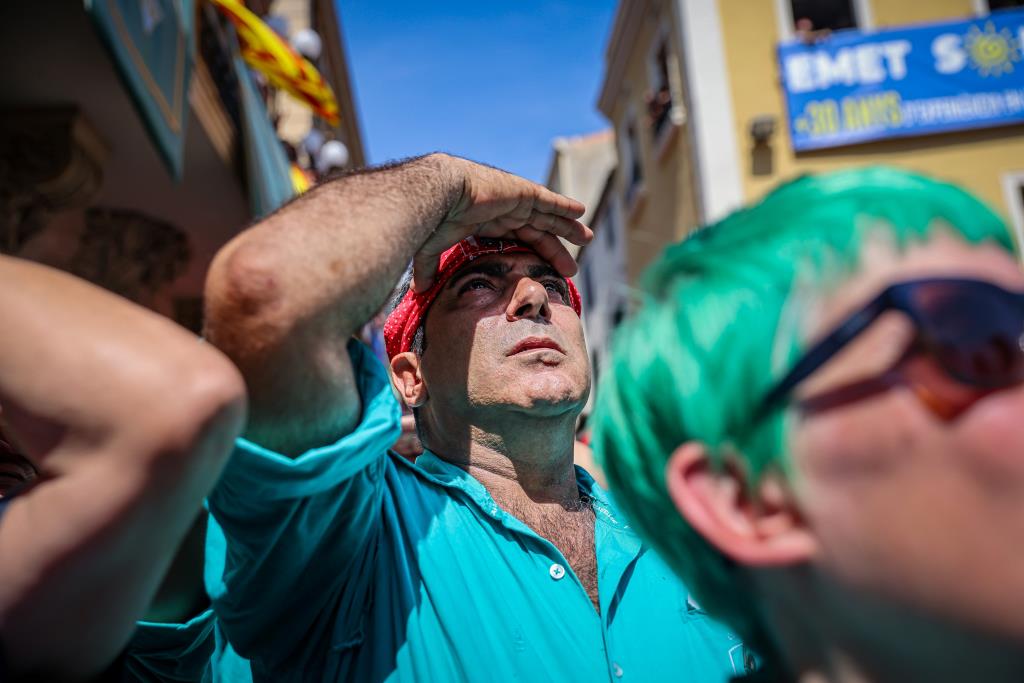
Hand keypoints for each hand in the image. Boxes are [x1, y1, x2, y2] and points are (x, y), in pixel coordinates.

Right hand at [412, 155, 592, 291]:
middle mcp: (505, 211)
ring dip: (568, 227)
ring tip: (587, 238)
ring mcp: (516, 199)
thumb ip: (429, 268)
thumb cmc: (432, 219)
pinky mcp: (523, 191)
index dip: (535, 256)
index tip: (547, 273)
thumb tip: (418, 291)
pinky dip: (565, 205)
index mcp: (489, 223)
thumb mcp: (432, 248)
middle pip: (539, 232)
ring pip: (549, 216)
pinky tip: (581, 212)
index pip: (518, 241)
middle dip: (557, 247)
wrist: (438, 193)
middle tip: (573, 267)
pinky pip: (550, 200)